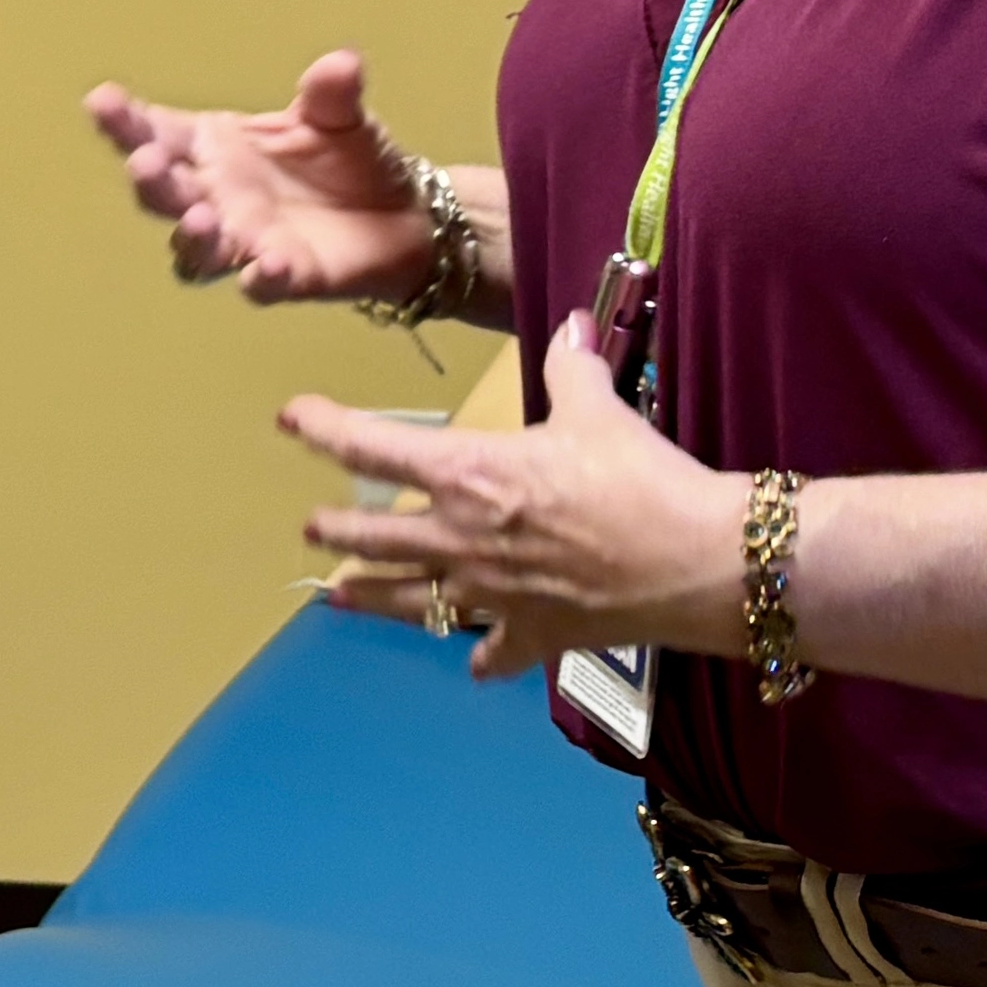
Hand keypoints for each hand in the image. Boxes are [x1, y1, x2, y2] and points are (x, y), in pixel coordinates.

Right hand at [84, 50, 430, 305]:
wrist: (401, 214)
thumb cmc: (348, 159)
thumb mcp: (338, 113)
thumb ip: (331, 92)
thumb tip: (341, 64)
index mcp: (213, 148)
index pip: (157, 132)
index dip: (124, 121)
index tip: (101, 102)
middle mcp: (216, 197)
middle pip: (163, 195)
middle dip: (148, 180)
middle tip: (144, 161)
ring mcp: (244, 241)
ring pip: (195, 253)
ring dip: (190, 239)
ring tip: (200, 219)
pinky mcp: (284, 277)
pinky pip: (260, 285)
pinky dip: (260, 279)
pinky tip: (267, 265)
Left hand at [281, 318, 747, 676]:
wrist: (694, 563)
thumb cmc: (640, 480)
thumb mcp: (599, 410)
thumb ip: (572, 368)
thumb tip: (572, 325)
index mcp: (468, 474)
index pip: (372, 448)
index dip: (324, 429)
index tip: (291, 419)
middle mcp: (461, 539)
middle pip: (376, 536)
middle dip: (338, 530)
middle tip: (312, 528)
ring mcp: (490, 595)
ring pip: (411, 600)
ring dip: (371, 595)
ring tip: (337, 596)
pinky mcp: (530, 636)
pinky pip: (491, 652)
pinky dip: (478, 656)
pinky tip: (470, 661)